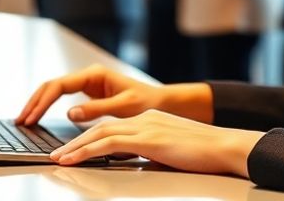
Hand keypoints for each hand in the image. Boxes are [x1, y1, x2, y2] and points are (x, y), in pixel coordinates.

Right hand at [17, 63, 212, 125]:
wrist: (160, 102)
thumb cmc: (146, 102)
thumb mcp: (124, 108)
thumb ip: (97, 109)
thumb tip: (70, 113)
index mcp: (94, 74)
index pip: (59, 85)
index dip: (42, 102)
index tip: (32, 117)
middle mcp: (88, 76)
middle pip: (51, 85)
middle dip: (34, 102)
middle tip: (21, 120)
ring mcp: (87, 83)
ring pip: (54, 90)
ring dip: (38, 103)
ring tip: (24, 119)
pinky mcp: (88, 93)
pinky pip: (61, 96)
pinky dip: (48, 106)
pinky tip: (39, 116)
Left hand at [49, 109, 263, 176]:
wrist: (227, 146)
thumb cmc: (206, 153)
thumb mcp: (171, 151)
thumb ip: (152, 153)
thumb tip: (139, 164)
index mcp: (150, 120)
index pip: (111, 128)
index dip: (88, 138)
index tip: (73, 149)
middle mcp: (144, 119)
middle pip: (99, 128)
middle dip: (75, 142)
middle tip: (56, 154)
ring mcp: (145, 127)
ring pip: (99, 135)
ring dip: (75, 148)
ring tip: (58, 159)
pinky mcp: (148, 139)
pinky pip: (109, 145)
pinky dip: (87, 152)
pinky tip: (74, 159)